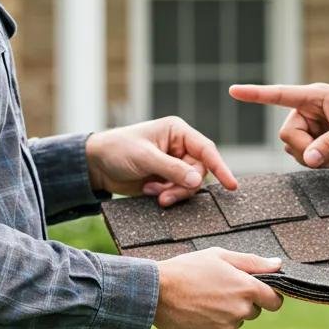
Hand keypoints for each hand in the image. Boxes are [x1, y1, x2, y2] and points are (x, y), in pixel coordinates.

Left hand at [85, 116, 236, 204]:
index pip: (206, 149)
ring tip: (153, 193)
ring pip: (189, 185)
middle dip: (183, 187)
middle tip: (164, 196)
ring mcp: (173, 164)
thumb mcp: (145, 157)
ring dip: (173, 193)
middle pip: (199, 172)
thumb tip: (198, 182)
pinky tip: (149, 192)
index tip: (232, 185)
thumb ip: (172, 169)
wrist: (96, 165)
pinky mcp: (165, 179)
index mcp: (177, 132)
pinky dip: (165, 195)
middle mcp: (179, 147)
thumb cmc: (118, 150)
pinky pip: (177, 192)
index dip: (221, 167)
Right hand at [153, 248, 283, 328]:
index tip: (262, 292)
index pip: (275, 301)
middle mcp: (240, 310)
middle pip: (253, 310)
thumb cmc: (189, 268)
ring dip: (227, 312)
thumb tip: (278, 264)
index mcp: (246, 287)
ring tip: (204, 297)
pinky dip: (213, 323)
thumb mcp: (220, 256)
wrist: (158, 292)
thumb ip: (253, 262)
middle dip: (243, 301)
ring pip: (236, 321)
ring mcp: (227, 327)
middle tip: (220, 288)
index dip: (270, 296)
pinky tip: (197, 310)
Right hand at [228, 82, 328, 167]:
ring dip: (315, 159)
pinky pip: (306, 154)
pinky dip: (320, 161)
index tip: (233, 91)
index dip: (256, 94)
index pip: (280, 94)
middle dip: (306, 153)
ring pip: (295, 148)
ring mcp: (310, 123)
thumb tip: (311, 161)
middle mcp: (307, 108)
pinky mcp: (315, 136)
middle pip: (288, 135)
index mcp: (314, 96)